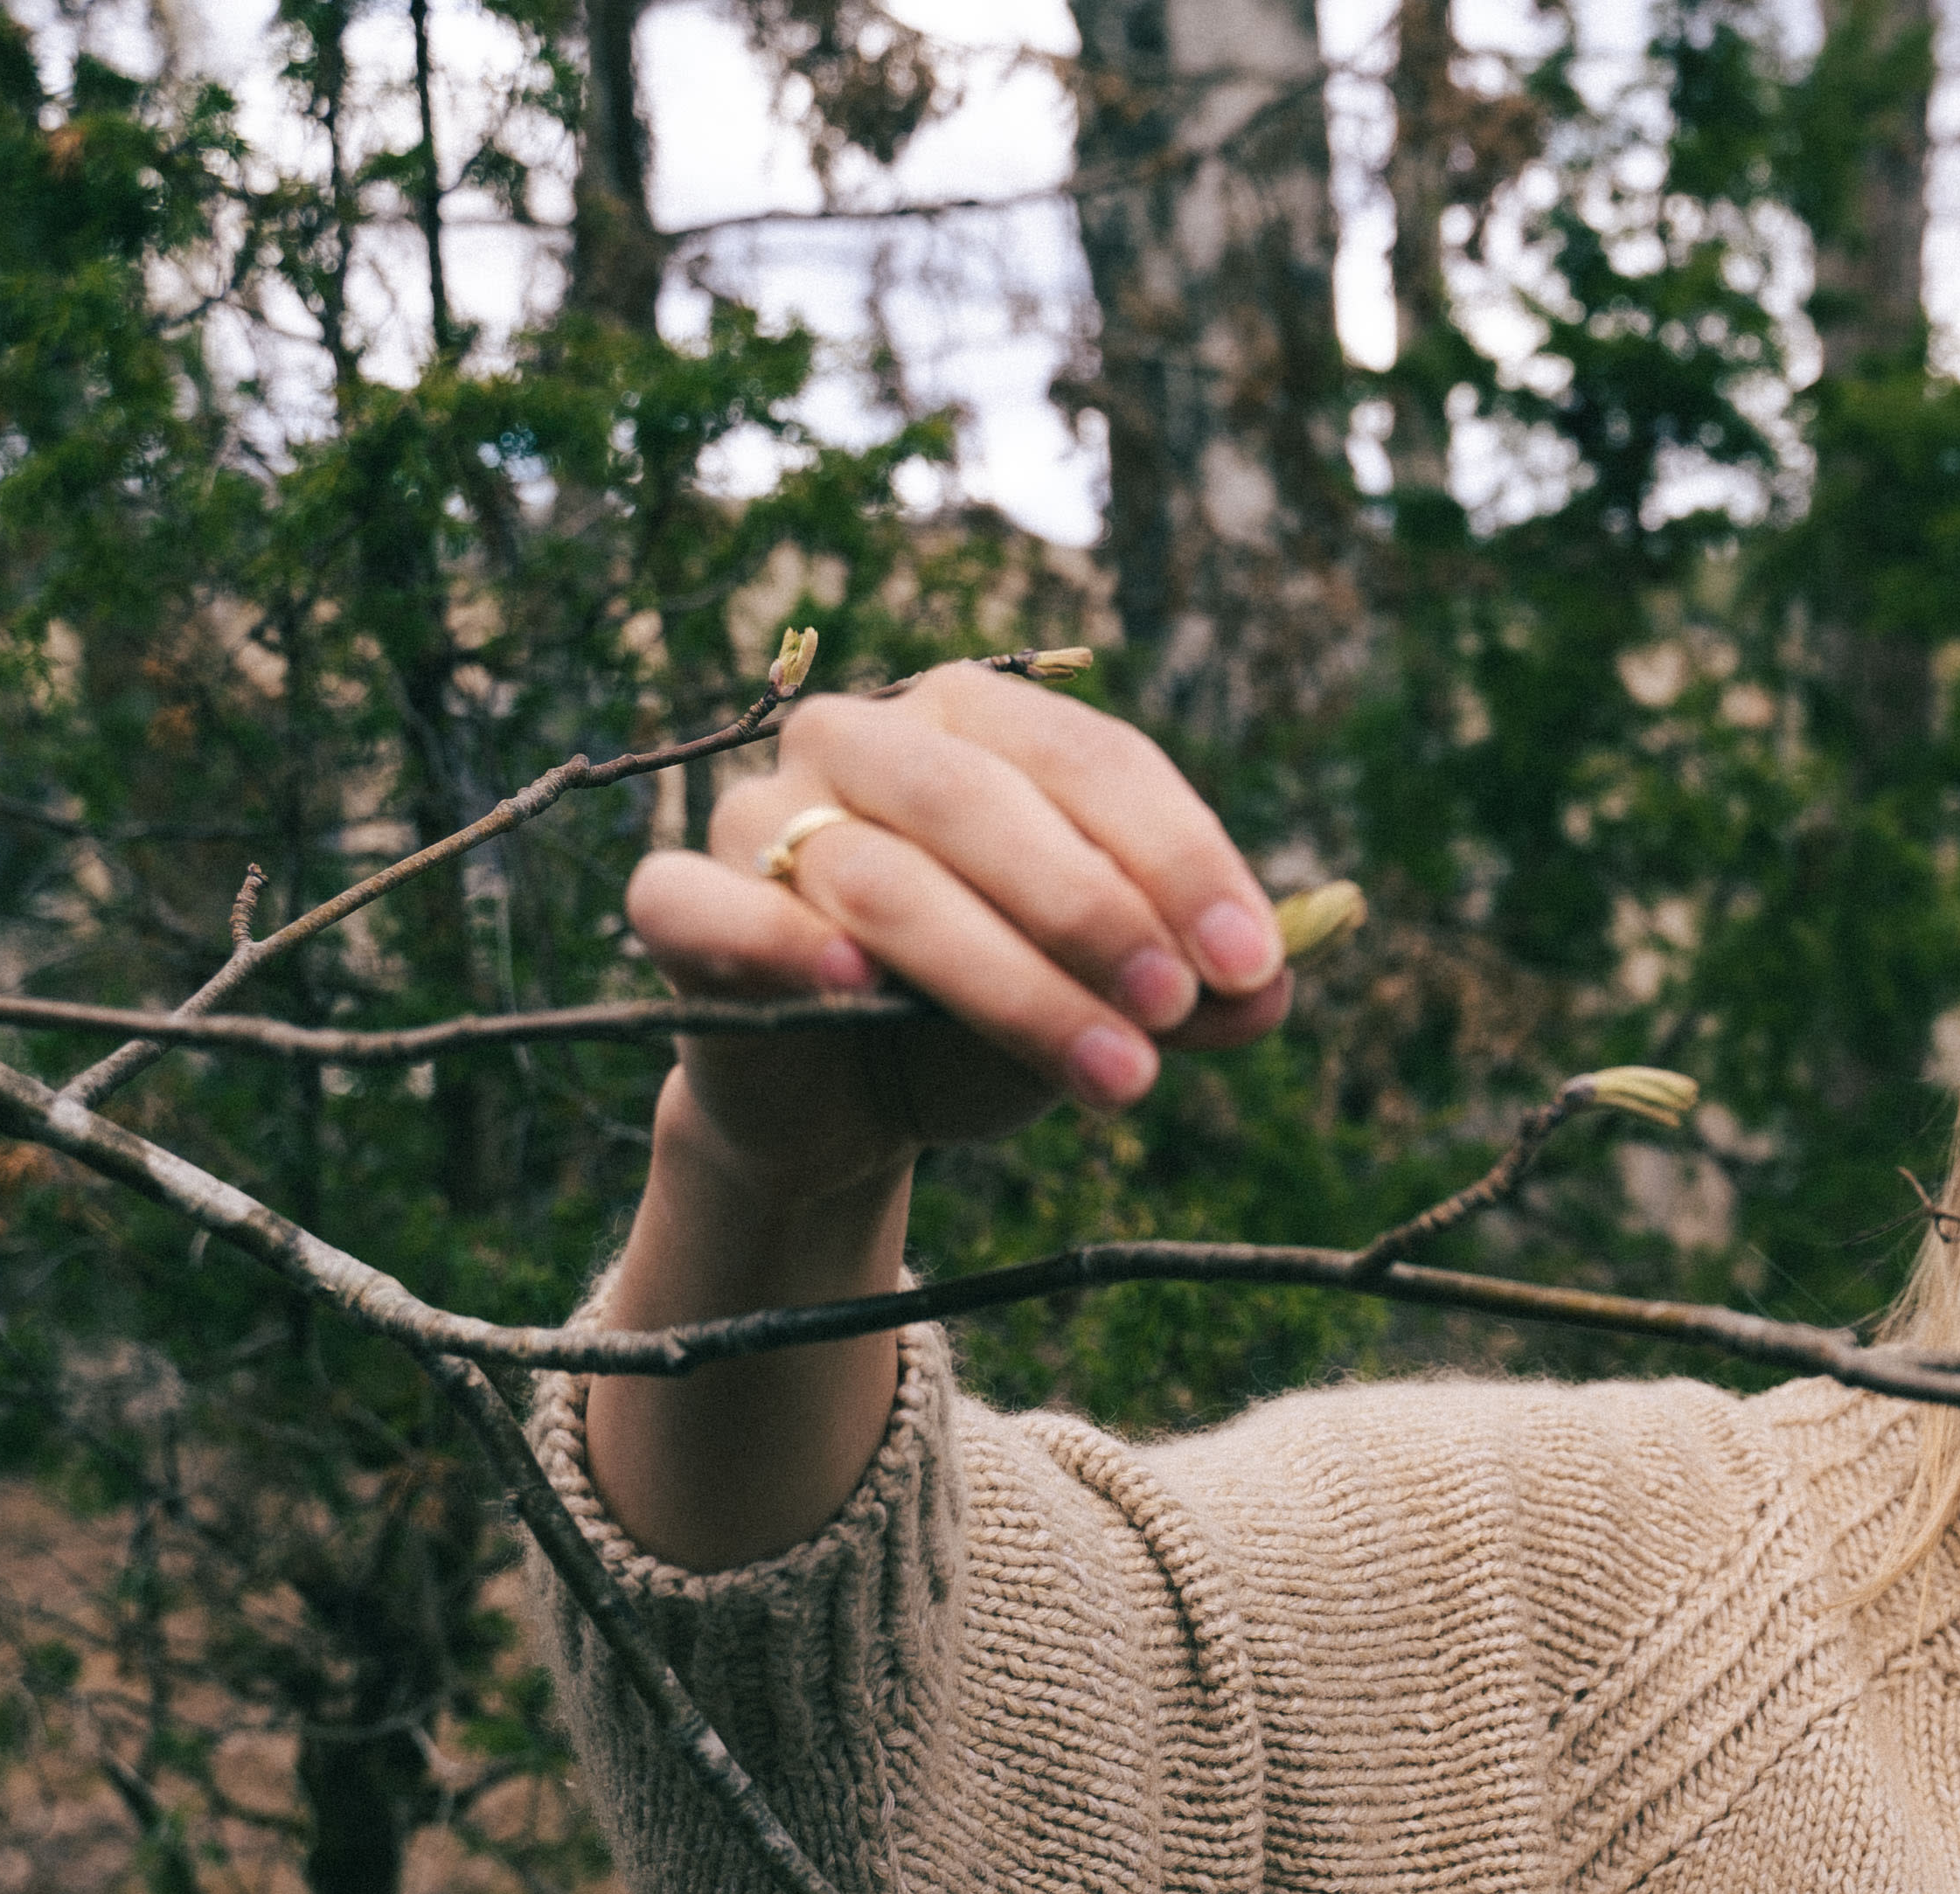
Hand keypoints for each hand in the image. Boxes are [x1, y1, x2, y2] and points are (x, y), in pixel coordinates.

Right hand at [587, 663, 1296, 1569]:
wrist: (846, 1105)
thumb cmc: (985, 1019)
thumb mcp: (1107, 1005)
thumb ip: (1195, 992)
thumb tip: (1275, 990)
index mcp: (979, 723)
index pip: (1091, 759)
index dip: (1180, 858)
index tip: (1254, 966)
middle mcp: (864, 740)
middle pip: (980, 799)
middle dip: (1093, 910)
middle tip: (1177, 1015)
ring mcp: (761, 813)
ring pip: (882, 877)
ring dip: (1005, 978)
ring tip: (1112, 1074)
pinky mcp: (684, 902)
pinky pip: (713, 907)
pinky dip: (788, 945)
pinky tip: (865, 994)